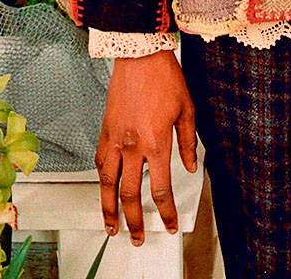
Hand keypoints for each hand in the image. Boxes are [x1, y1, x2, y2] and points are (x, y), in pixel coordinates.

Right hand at [95, 50, 197, 245]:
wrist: (140, 55)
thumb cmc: (164, 77)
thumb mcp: (187, 109)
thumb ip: (188, 142)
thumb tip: (190, 166)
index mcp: (156, 141)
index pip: (160, 189)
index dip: (165, 211)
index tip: (169, 223)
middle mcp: (133, 145)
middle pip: (130, 194)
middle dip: (134, 221)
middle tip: (137, 236)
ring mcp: (115, 138)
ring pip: (107, 183)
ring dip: (108, 208)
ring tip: (111, 225)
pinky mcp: (105, 130)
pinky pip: (100, 161)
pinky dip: (101, 179)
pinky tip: (104, 187)